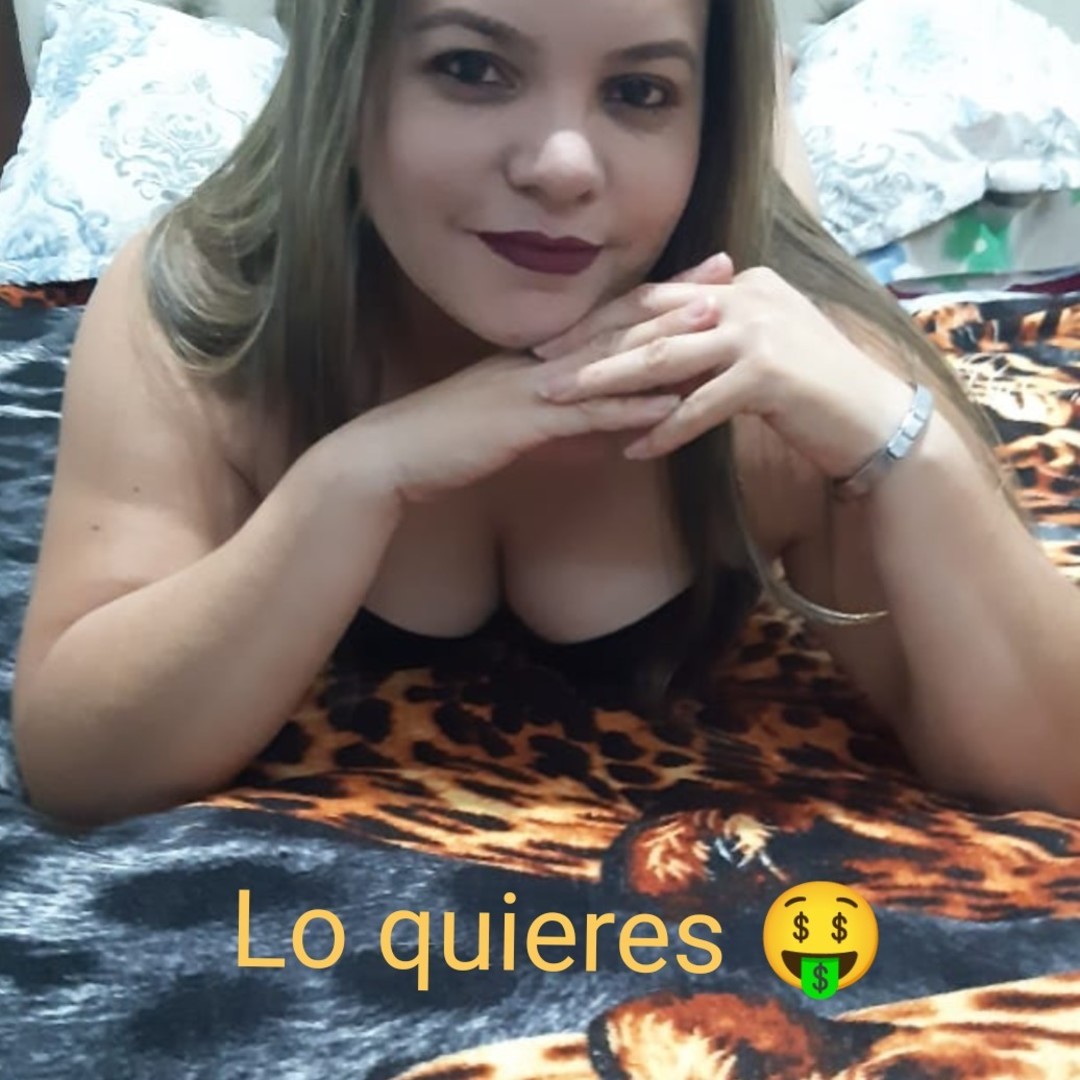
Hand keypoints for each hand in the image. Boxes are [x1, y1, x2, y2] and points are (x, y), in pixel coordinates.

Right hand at [343, 253, 746, 504]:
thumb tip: (603, 425)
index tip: (703, 275)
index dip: (656, 294)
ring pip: (609, 358)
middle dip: (674, 297)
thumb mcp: (515, 424)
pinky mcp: (523, 421)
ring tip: (715, 324)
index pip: (607, 316)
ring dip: (664, 341)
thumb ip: (561, 419)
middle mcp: (541, 359)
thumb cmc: (450, 441)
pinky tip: (668, 406)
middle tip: (726, 271)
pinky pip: (585, 414)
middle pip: (618, 321)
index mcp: (540, 354)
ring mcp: (533, 385)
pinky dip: (628, 409)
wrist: (393, 456)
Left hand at [531, 264, 914, 480]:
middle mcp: (745, 298)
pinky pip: (699, 407)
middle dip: (588, 348)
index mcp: (738, 285)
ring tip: (561, 402)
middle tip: (538, 369)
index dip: (600, 320)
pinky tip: (630, 450)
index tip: (555, 341)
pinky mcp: (769, 376)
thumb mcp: (757, 348)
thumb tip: (658, 345)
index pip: (654, 298)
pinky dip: (663, 430)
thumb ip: (711, 336)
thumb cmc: (811, 389)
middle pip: (648, 322)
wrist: (874, 416)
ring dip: (607, 383)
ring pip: (663, 358)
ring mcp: (758, 334)